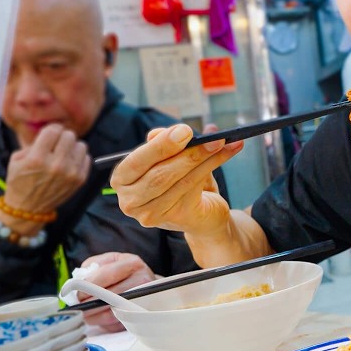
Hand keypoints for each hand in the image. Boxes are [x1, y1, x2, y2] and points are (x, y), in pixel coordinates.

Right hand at [3, 123, 89, 214]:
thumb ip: (34, 143)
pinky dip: (78, 157)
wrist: (28, 209)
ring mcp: (70, 173)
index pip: (53, 130)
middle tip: (56, 144)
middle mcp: (56, 165)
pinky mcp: (80, 180)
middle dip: (62, 137)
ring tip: (63, 153)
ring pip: (81, 145)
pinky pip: (86, 158)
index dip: (52, 129)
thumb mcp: (17, 159)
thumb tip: (52, 132)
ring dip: (72, 146)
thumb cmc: (20, 181)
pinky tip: (69, 162)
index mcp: (37, 158)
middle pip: (69, 135)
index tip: (50, 133)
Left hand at [73, 252, 156, 331]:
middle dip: (89, 301)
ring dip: (94, 314)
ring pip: (113, 309)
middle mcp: (142, 280)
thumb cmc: (121, 273)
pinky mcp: (140, 313)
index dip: (89, 285)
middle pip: (111, 294)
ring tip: (82, 313)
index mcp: (132, 263)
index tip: (76, 293)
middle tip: (77, 305)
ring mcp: (143, 298)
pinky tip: (92, 318)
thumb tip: (77, 282)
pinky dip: (102, 320)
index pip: (107, 274)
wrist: (144, 286)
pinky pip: (118, 320)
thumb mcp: (109, 263)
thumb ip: (92, 269)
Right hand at [110, 123, 242, 236]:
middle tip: (211, 137)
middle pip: (160, 175)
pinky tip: (228, 152)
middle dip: (188, 153)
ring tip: (223, 142)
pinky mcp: (177, 219)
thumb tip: (167, 132)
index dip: (159, 147)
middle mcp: (131, 202)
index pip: (135, 163)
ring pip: (182, 181)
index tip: (184, 131)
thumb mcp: (168, 158)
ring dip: (206, 158)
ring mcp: (152, 214)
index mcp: (122, 181)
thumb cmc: (178, 180)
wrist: (201, 214)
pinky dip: (214, 166)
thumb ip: (165, 144)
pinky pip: (196, 189)